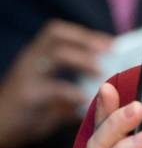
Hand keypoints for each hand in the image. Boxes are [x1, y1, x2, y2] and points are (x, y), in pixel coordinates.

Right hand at [0, 19, 111, 147]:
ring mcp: (26, 75)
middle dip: (86, 40)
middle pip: (57, 35)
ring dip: (83, 60)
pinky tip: (85, 99)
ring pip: (56, 53)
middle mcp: (30, 60)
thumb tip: (110, 86)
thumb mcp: (53, 98)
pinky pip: (52, 88)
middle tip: (110, 52)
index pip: (59, 33)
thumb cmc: (27, 113)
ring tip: (101, 72)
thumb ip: (75, 89)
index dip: (86, 35)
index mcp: (37, 57)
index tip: (111, 43)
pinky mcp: (24, 95)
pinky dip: (72, 92)